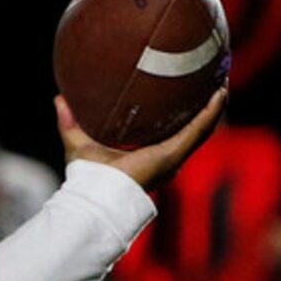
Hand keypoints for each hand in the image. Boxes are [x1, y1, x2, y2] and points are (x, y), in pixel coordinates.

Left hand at [58, 88, 226, 191]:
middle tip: (210, 81)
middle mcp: (163, 157)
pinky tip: (220, 93)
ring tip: (222, 81)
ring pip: (201, 129)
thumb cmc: (87, 180)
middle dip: (203, 108)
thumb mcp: (79, 143)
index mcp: (146, 155)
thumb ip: (70, 122)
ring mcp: (171, 157)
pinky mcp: (172, 156)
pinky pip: (198, 131)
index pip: (168, 132)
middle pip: (190, 130)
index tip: (185, 93)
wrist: (95, 199)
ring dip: (213, 107)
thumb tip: (59, 98)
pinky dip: (210, 113)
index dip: (179, 114)